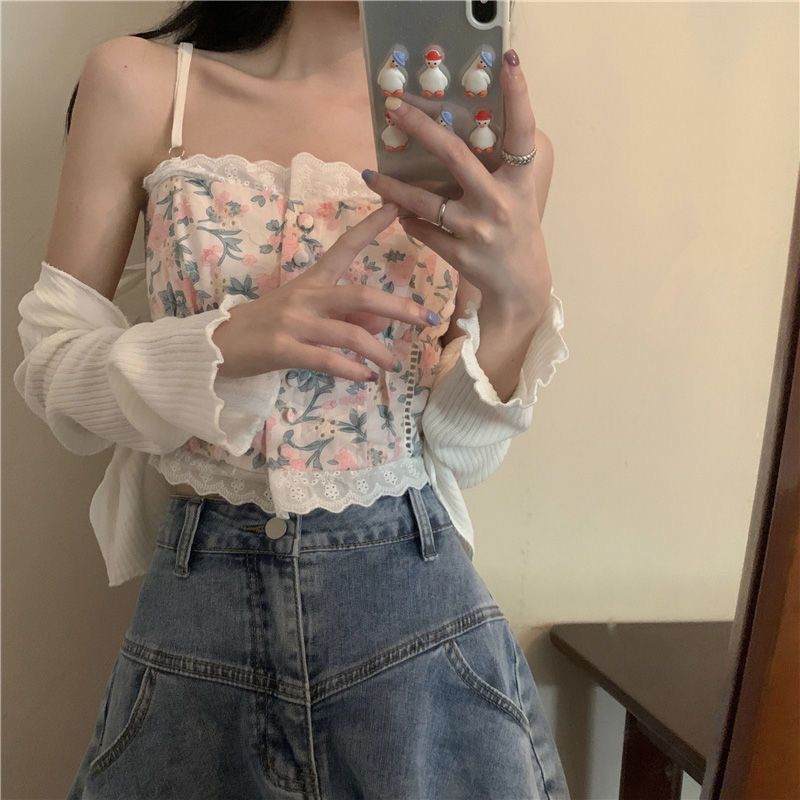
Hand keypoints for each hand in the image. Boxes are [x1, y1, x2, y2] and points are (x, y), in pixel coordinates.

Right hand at [212, 202, 440, 380]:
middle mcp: (306, 296)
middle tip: (429, 319)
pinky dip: (352, 370)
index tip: (397, 207)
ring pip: (350, 333)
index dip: (370, 227)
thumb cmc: (263, 327)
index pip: (344, 247)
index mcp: (311, 281)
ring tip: (392, 365)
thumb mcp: (304, 315)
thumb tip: (381, 322)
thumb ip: (343, 316)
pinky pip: (328, 360)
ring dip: (379, 351)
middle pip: (361, 296)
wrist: (215, 345)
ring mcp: (295, 323)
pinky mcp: (284, 349)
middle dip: (400, 307)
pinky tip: (366, 378)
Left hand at [361, 49, 551, 322]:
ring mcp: (476, 230)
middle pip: (456, 156)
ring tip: (369, 175)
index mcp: (518, 181)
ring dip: (392, 188)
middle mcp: (498, 202)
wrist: (520, 284)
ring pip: (425, 202)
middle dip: (422, 129)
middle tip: (394, 109)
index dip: (519, 96)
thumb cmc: (516, 229)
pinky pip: (423, 230)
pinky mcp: (459, 254)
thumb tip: (448, 136)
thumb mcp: (517, 194)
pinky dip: (407, 219)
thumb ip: (495, 167)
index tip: (509, 61)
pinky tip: (396, 212)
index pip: (522, 132)